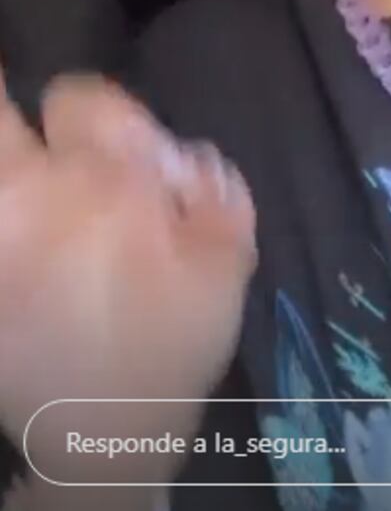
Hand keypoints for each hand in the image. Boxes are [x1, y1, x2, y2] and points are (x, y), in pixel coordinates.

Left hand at [0, 66, 256, 485]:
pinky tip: (13, 220)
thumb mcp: (228, 263)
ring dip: (5, 151)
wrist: (105, 432)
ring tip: (22, 169)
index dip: (98, 108)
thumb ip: (220, 191)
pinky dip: (0, 215)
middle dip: (5, 103)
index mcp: (109, 183)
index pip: (83, 98)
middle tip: (19, 106)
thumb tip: (183, 154)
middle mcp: (38, 196)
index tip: (109, 136)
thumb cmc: (172, 341)